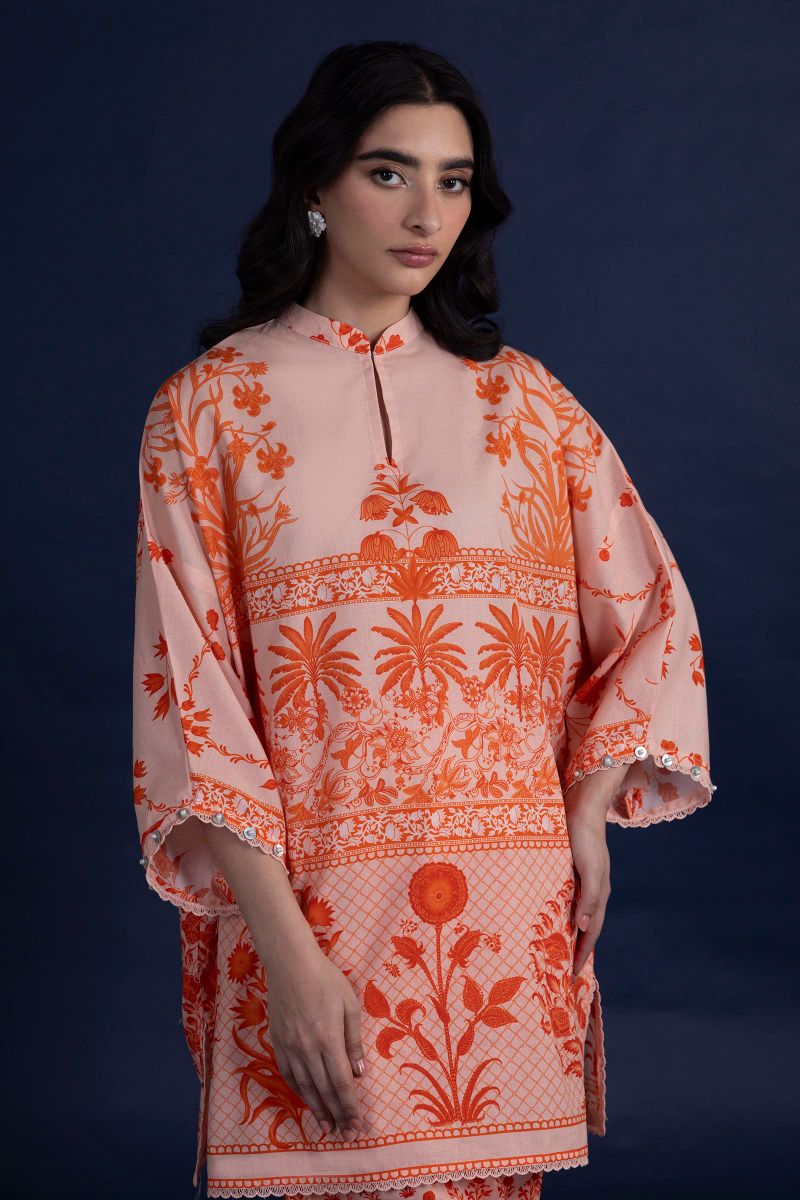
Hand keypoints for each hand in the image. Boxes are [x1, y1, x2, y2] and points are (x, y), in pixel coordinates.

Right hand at [265, 940, 366, 1140]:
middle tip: (346, 1136)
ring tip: (327, 1128)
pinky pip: (288, 1074)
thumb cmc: (326, 979)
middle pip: (324, 1091)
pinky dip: (298, 1091)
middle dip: (337, 1116)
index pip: (342, 1084)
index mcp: (329, 1040)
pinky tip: (307, 1100)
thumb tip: (359, 1074)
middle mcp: (308, 1049)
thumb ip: (354, 1042)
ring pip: (305, 1087)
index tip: (358, 1125)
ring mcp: (290, 1047)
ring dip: (317, 1110)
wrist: (291, 963)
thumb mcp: (350, 1006)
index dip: (351, 1108)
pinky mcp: (278, 1042)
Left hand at [565, 806, 610, 977]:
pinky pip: (563, 899)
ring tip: (552, 950)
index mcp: (599, 894)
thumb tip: (583, 928)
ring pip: (573, 914)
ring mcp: (579, 881)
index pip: (591, 932)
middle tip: (560, 970)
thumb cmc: (585, 838)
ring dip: (565, 932)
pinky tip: (546, 917)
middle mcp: (590, 891)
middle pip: (583, 927)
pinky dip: (557, 913)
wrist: (580, 808)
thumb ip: (590, 897)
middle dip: (575, 949)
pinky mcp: (567, 871)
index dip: (583, 954)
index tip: (573, 976)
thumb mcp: (591, 869)